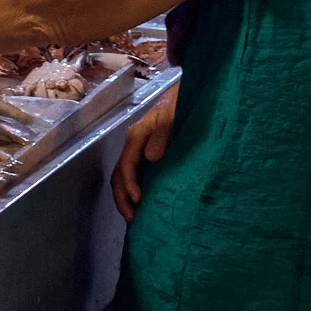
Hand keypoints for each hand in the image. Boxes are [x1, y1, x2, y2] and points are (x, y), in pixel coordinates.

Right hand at [112, 84, 178, 221]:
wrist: (192, 92)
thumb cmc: (182, 103)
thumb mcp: (174, 115)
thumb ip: (163, 134)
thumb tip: (150, 158)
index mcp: (137, 135)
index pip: (126, 165)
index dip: (129, 185)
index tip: (139, 201)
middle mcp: (134, 143)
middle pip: (119, 174)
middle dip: (122, 197)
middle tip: (131, 218)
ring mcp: (140, 148)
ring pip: (123, 176)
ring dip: (125, 196)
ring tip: (133, 215)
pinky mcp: (148, 151)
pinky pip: (134, 173)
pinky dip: (133, 189)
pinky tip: (141, 201)